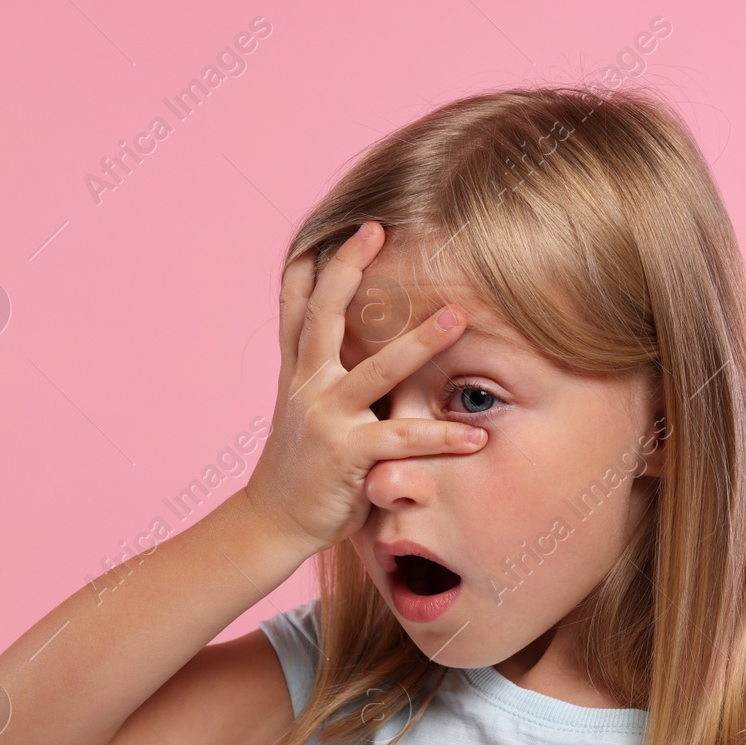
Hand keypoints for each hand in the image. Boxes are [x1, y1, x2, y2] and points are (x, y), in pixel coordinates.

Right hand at [243, 221, 485, 556]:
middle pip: (324, 313)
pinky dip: (441, 438)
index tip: (351, 223)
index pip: (298, 303)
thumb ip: (320, 369)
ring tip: (459, 316)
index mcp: (298, 369)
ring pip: (376, 370)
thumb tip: (347, 335)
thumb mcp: (300, 405)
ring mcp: (325, 417)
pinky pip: (402, 440)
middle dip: (350, 268)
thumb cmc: (300, 464)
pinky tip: (474, 434)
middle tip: (378, 229)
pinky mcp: (346, 455)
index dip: (319, 261)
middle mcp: (306, 384)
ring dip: (420, 342)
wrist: (271, 520)